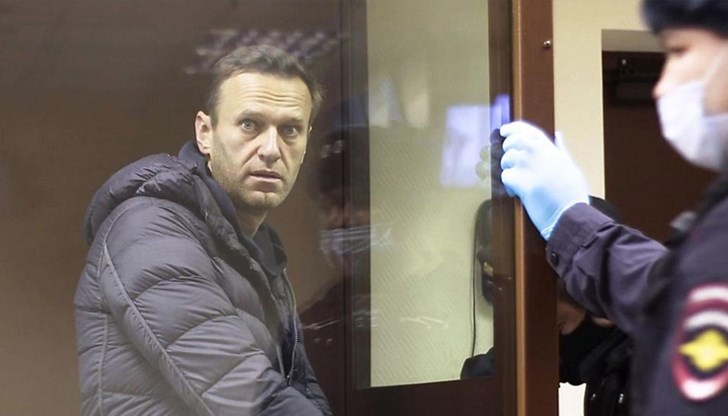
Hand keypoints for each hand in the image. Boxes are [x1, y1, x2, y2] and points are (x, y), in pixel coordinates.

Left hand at [499, 121, 588, 239]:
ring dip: (508, 171)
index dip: (512, 128)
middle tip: (511, 163)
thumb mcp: (570, 165)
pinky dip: (508, 186)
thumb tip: (558, 134)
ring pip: (506, 160)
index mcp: (549, 147)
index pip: (526, 130)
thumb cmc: (572, 192)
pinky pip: (505, 177)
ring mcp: (528, 165)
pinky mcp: (521, 181)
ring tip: (518, 182)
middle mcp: (537, 152)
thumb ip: (560, 149)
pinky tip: (516, 193)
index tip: (504, 130)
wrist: (571, 213)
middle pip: (511, 142)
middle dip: (507, 151)